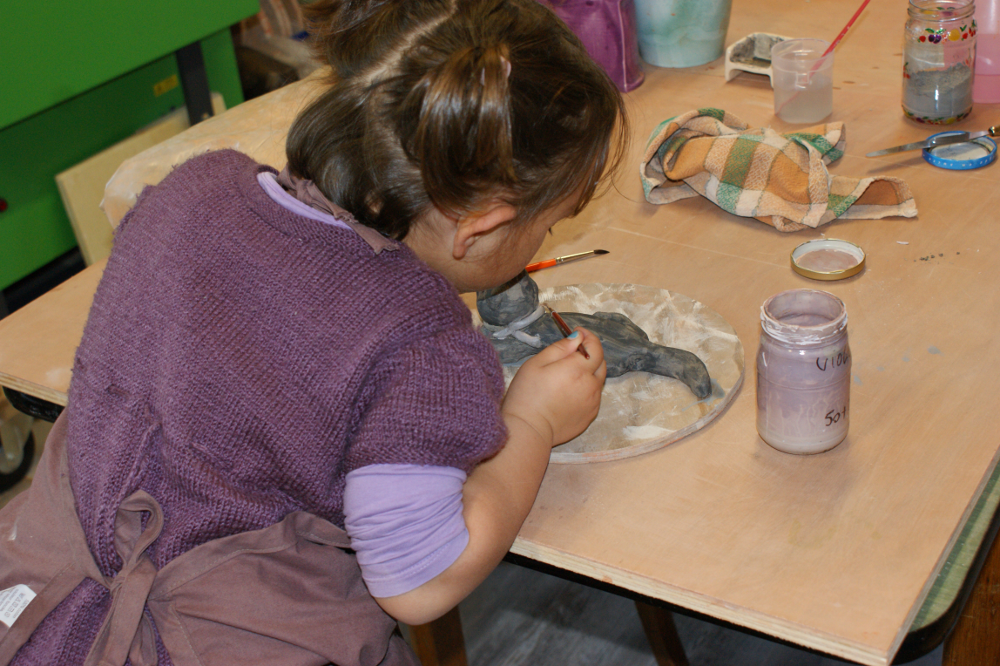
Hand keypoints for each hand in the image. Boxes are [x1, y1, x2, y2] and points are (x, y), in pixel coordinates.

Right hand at [502, 327, 605, 446]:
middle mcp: (591, 385)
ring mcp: (593, 402)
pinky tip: (569, 393)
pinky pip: (594, 396)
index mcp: (578, 369)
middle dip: (590, 353)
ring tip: (568, 376)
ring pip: (598, 380)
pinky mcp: (590, 415)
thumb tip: (578, 337)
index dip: (589, 337)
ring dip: (589, 372)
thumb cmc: (527, 395)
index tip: (578, 333)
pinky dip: (586, 389)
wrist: (529, 430)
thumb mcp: (536, 364)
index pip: (596, 347)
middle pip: (600, 363)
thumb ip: (560, 348)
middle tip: (572, 353)